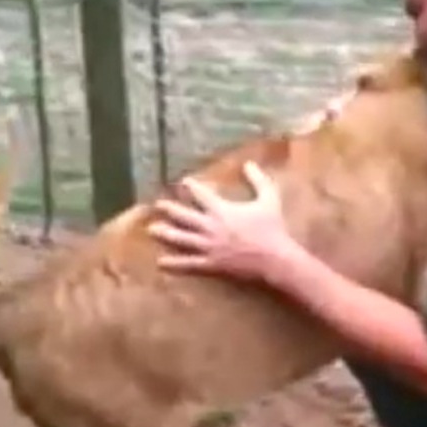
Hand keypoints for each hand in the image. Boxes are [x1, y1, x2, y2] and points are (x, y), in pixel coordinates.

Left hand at [147, 161, 297, 281]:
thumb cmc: (273, 228)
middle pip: (184, 216)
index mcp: (222, 210)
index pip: (201, 195)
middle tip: (158, 205)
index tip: (182, 182)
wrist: (274, 258)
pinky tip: (161, 262)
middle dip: (170, 209)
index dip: (190, 187)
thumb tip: (249, 163)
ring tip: (152, 230)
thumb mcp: (269, 198)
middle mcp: (211, 227)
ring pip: (182, 239)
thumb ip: (258, 179)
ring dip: (165, 233)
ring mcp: (209, 247)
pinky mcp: (211, 264)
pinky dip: (174, 263)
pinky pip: (189, 263)